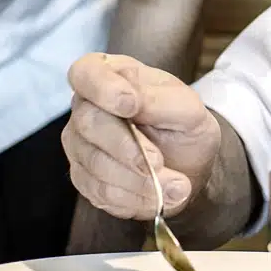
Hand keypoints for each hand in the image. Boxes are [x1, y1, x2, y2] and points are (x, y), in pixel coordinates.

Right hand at [63, 53, 222, 220]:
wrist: (189, 165)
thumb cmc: (185, 126)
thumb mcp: (188, 108)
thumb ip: (160, 100)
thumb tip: (131, 101)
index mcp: (111, 75)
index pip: (86, 73)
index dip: (103, 89)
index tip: (131, 104)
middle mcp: (87, 107)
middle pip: (88, 123)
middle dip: (127, 147)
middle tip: (159, 161)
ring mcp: (81, 144)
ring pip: (95, 164)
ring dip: (139, 180)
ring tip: (177, 186)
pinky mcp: (84, 178)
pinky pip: (100, 192)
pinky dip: (135, 198)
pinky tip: (159, 196)